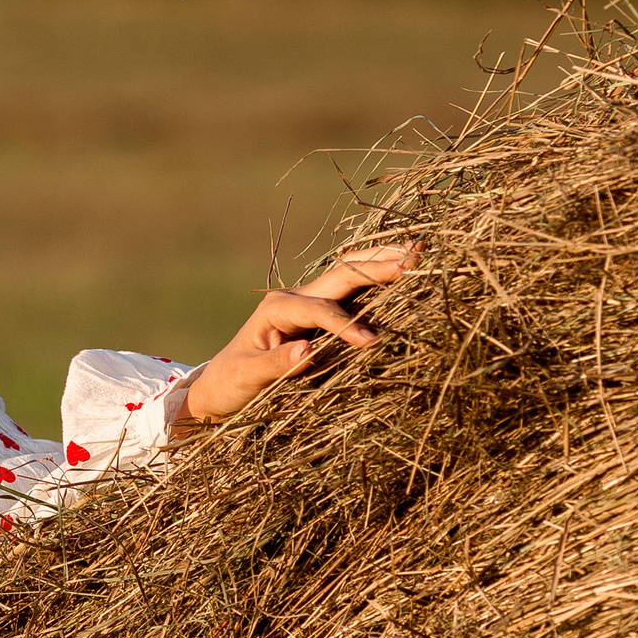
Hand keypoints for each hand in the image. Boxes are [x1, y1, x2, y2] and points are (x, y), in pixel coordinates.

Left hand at [181, 244, 415, 423]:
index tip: (371, 342)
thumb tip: (309, 352)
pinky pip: (353, 293)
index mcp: (276, 309)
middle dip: (377, 267)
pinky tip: (403, 271)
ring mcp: (310, 303)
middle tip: (414, 259)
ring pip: (350, 275)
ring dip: (382, 263)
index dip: (345, 324)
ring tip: (417, 252)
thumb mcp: (246, 377)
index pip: (319, 310)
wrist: (220, 385)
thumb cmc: (230, 382)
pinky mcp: (320, 316)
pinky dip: (379, 281)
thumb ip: (276, 365)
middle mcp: (295, 298)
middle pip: (341, 275)